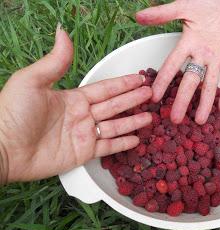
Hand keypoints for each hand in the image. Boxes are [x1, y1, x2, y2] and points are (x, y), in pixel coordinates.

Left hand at [0, 25, 151, 183]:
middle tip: (151, 94)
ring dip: (132, 121)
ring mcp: (84, 134)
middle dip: (133, 99)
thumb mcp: (32, 81)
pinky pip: (108, 147)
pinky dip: (122, 144)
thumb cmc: (12, 113)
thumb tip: (63, 33)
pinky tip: (136, 139)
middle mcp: (82, 115)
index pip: (105, 88)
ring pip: (115, 126)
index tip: (139, 78)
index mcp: (73, 97)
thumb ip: (55, 61)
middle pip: (114, 105)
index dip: (123, 83)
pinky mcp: (83, 153)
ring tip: (150, 116)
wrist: (1, 148)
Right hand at [136, 0, 219, 123]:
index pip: (172, 65)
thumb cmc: (207, 3)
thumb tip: (138, 16)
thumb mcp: (184, 6)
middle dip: (182, 100)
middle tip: (176, 119)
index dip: (163, 81)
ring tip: (200, 120)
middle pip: (190, 81)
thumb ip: (163, 13)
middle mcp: (201, 55)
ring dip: (205, 102)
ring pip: (210, 82)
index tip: (154, 98)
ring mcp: (217, 57)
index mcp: (188, 43)